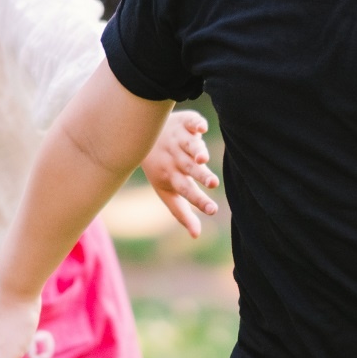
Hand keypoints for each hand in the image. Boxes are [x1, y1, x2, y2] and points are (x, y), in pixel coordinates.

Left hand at [139, 110, 218, 236]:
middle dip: (201, 176)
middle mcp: (176, 158)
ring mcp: (179, 140)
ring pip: (189, 146)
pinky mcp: (185, 122)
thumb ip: (182, 213)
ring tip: (202, 159)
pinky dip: (196, 124)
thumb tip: (196, 235)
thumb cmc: (160, 169)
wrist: (144, 134)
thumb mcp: (167, 192)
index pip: (186, 191)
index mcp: (172, 177)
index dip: (199, 200)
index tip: (213, 210)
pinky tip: (202, 128)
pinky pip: (191, 122)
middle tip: (212, 184)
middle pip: (189, 169)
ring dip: (196, 151)